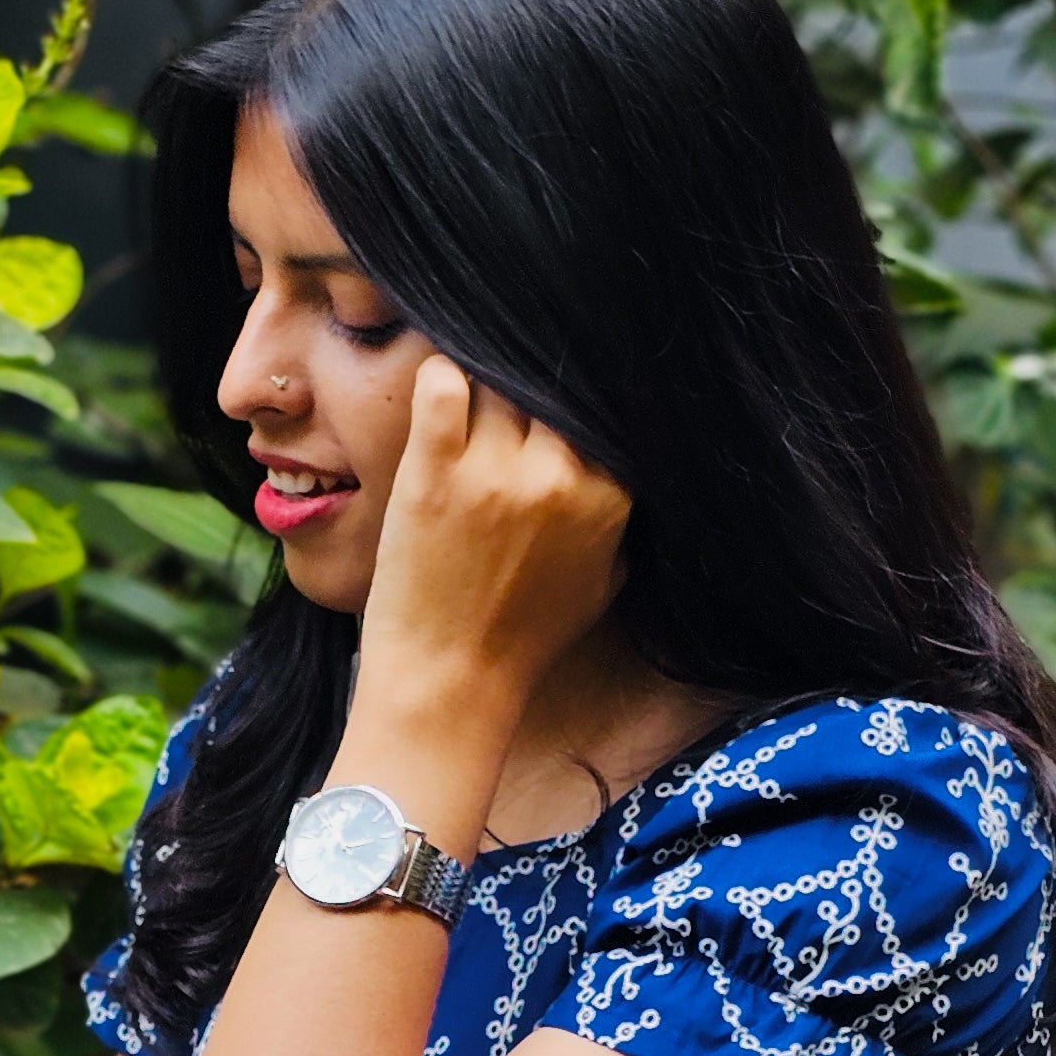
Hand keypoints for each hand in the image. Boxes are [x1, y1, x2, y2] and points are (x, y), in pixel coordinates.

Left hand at [355, 358, 630, 721]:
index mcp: (609, 494)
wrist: (451, 680)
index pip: (600, 402)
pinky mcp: (432, 472)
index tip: (554, 401)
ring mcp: (493, 470)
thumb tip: (624, 458)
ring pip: (496, 375)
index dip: (575, 394)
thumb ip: (619, 513)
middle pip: (547, 382)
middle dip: (529, 386)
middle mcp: (557, 474)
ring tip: (474, 409)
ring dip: (485, 383)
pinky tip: (441, 399)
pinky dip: (439, 378)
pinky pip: (440, 382)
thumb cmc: (527, 634)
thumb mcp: (606, 578)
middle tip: (509, 403)